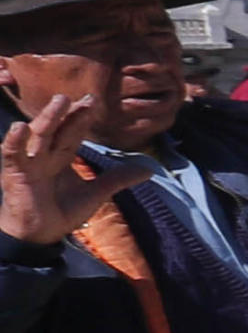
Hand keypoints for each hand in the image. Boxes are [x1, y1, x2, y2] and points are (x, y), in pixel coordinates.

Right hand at [0, 90, 139, 246]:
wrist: (39, 235)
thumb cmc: (60, 211)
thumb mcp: (96, 193)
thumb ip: (117, 179)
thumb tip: (150, 170)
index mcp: (61, 155)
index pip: (73, 131)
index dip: (83, 117)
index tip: (95, 101)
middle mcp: (45, 154)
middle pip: (59, 129)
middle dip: (71, 113)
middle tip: (88, 97)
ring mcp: (29, 162)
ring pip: (39, 136)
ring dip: (48, 118)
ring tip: (60, 101)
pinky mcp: (15, 173)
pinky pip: (12, 154)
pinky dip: (14, 141)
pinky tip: (19, 127)